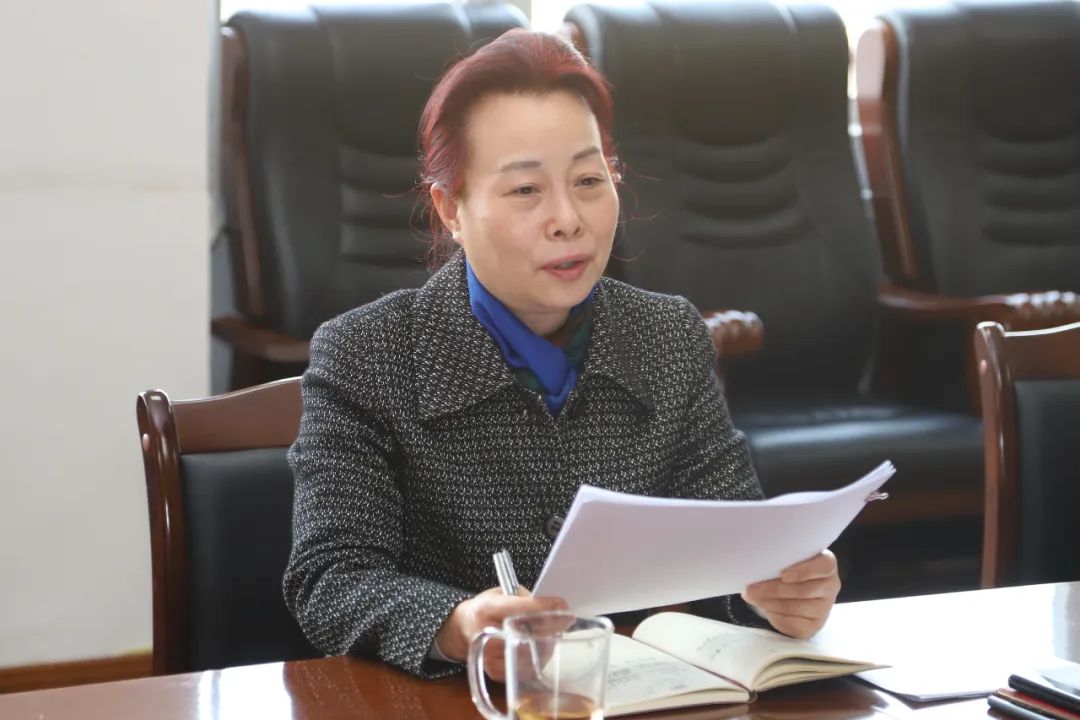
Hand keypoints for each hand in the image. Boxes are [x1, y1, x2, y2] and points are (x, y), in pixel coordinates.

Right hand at [434, 586, 567, 679]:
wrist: (462, 630)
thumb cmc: (486, 608)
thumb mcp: (500, 593)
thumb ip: (523, 599)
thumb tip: (551, 607)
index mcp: (487, 609)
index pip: (520, 609)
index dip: (544, 607)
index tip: (563, 605)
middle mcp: (487, 635)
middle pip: (527, 634)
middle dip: (551, 626)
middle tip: (566, 620)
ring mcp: (490, 657)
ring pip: (530, 654)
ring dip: (548, 643)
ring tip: (554, 633)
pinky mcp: (495, 672)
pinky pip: (526, 669)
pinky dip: (539, 658)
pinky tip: (543, 647)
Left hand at [741, 550, 839, 638]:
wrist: (792, 590)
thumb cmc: (788, 568)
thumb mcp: (786, 560)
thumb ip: (778, 561)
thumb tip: (753, 570)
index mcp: (827, 564)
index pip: (824, 565)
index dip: (804, 571)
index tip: (783, 575)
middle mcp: (830, 586)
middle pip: (804, 590)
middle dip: (774, 590)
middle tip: (751, 590)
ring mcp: (825, 607)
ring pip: (797, 608)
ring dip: (771, 604)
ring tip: (753, 598)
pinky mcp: (815, 625)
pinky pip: (795, 624)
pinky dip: (776, 617)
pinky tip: (764, 609)